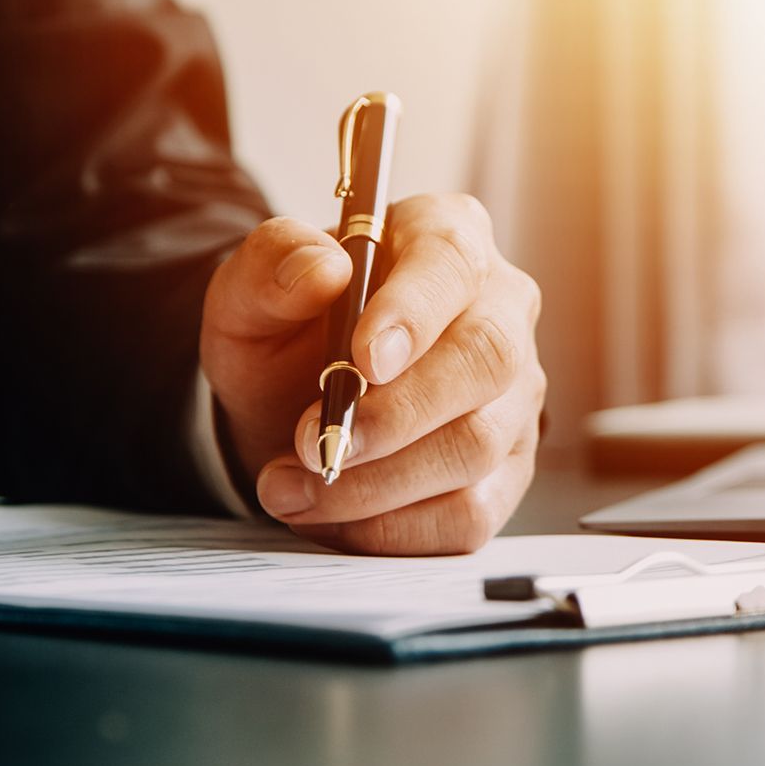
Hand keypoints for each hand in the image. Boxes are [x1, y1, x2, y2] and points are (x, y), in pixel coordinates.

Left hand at [201, 193, 543, 554]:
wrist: (287, 405)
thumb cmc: (286, 334)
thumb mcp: (251, 293)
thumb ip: (271, 264)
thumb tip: (322, 268)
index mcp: (444, 237)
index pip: (452, 261)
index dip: (414, 312)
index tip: (364, 360)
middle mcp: (498, 309)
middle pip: (485, 359)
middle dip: (396, 415)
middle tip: (316, 443)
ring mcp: (513, 394)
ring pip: (475, 446)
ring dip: (376, 482)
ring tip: (294, 483)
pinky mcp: (507, 469)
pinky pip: (470, 514)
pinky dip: (391, 528)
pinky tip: (333, 515)